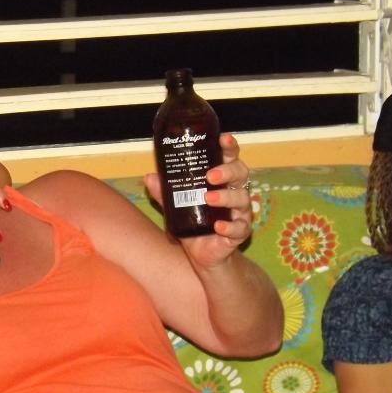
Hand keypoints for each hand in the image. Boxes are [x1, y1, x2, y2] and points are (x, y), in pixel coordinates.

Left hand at [144, 133, 251, 268]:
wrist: (203, 253)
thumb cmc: (194, 221)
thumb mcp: (176, 205)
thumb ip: (165, 191)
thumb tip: (149, 177)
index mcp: (222, 180)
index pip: (230, 158)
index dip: (229, 147)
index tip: (223, 139)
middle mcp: (235, 192)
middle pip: (240, 174)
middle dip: (227, 171)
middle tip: (210, 175)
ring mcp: (240, 213)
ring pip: (242, 199)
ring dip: (226, 197)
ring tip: (208, 198)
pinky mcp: (239, 233)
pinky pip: (239, 228)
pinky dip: (229, 226)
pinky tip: (219, 226)